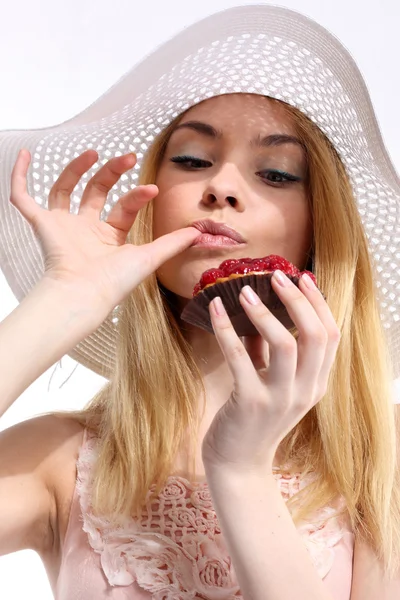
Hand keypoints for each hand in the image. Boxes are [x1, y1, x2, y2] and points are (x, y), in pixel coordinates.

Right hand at [10, 149, 199, 311]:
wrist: (84, 294)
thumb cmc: (113, 282)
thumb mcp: (149, 257)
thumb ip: (172, 243)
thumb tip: (199, 232)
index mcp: (109, 236)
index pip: (123, 206)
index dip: (138, 195)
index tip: (153, 188)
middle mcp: (85, 229)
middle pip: (95, 192)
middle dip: (112, 173)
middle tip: (127, 158)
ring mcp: (62, 225)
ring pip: (64, 189)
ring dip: (76, 169)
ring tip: (93, 153)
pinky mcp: (41, 224)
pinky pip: (24, 197)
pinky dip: (21, 177)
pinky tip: (26, 155)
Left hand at [201, 271, 340, 476]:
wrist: (239, 465)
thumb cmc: (253, 419)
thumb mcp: (271, 383)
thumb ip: (268, 349)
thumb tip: (258, 309)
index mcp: (316, 384)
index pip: (331, 336)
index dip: (319, 304)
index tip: (304, 277)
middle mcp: (305, 391)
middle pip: (316, 336)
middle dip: (298, 300)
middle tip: (277, 276)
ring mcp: (279, 398)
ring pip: (285, 344)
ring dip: (265, 312)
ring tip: (244, 291)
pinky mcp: (249, 403)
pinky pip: (240, 358)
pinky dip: (226, 329)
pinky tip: (214, 310)